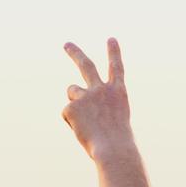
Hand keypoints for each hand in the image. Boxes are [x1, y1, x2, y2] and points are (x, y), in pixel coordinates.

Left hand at [60, 40, 134, 159]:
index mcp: (118, 92)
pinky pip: (67, 113)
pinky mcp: (72, 106)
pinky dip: (73, 122)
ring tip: (88, 121)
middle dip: (75, 53)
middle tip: (66, 44)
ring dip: (76, 103)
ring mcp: (86, 96)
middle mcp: (102, 89)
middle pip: (86, 65)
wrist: (114, 147)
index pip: (116, 68)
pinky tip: (83, 129)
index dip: (114, 52)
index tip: (111, 38)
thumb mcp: (113, 119)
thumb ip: (96, 107)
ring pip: (73, 92)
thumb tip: (73, 107)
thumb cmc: (117, 139)